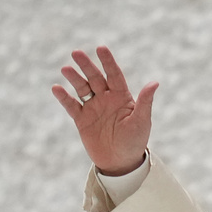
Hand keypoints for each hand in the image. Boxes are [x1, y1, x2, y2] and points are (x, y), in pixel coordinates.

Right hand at [52, 46, 158, 174]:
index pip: (114, 74)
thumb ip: (145, 102)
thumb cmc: (135, 142)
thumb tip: (155, 82)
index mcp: (122, 96)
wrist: (120, 163)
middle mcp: (106, 98)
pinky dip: (64, 98)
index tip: (100, 48)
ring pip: (82, 88)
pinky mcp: (82, 120)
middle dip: (86, 65)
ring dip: (74, 78)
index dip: (107, 62)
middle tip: (76, 52)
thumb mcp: (142, 121)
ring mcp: (93, 108)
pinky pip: (72, 106)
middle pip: (95, 77)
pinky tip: (56, 88)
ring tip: (66, 69)